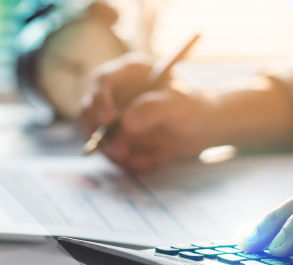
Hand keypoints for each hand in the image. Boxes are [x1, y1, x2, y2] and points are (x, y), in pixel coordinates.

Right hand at [79, 53, 224, 172]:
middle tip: (122, 151)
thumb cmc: (193, 107)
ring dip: (114, 153)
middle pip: (89, 111)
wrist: (203, 129)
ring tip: (142, 161)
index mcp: (128, 73)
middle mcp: (115, 93)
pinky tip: (146, 163)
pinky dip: (124, 162)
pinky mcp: (118, 138)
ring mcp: (114, 117)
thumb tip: (125, 122)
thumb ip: (154, 109)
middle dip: (102, 134)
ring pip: (97, 136)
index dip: (99, 101)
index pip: (102, 81)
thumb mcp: (179, 104)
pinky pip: (110, 152)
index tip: (108, 122)